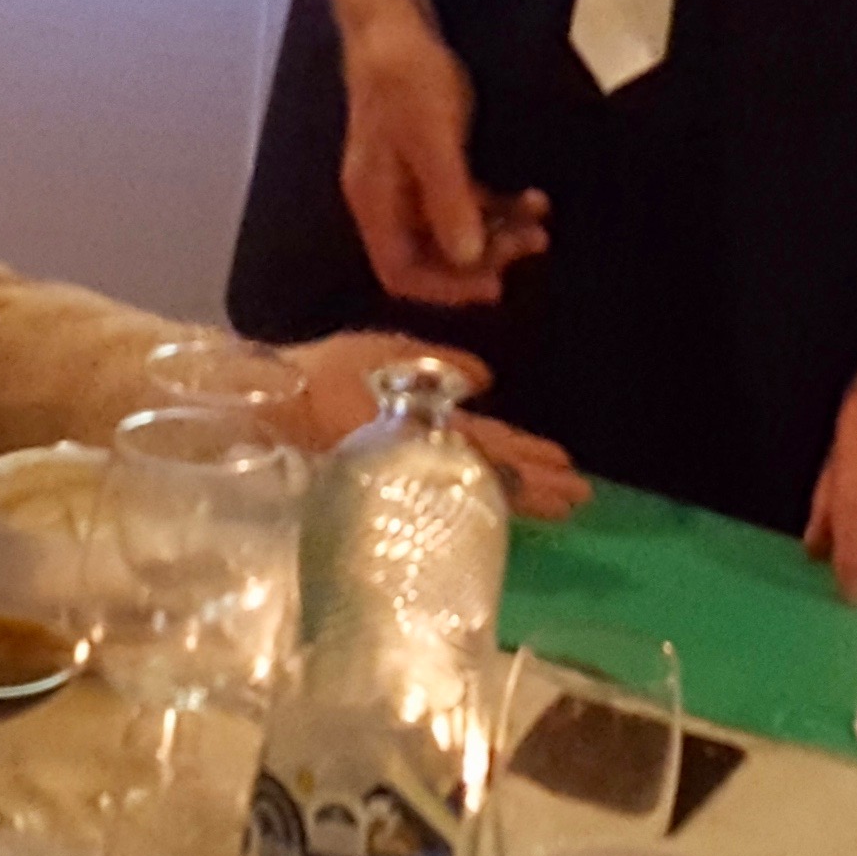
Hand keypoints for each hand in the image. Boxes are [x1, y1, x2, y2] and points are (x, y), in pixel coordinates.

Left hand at [289, 332, 590, 519]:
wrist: (274, 397)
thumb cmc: (321, 374)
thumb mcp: (383, 353)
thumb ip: (436, 362)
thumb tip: (487, 379)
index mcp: (422, 418)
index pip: (485, 439)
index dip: (524, 452)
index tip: (564, 463)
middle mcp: (426, 448)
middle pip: (493, 463)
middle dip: (536, 477)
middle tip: (582, 495)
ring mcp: (415, 465)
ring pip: (484, 477)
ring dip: (528, 489)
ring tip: (570, 502)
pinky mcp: (401, 476)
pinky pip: (457, 482)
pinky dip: (494, 491)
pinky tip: (524, 501)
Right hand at [338, 16, 549, 304]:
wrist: (394, 23)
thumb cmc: (408, 77)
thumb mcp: (434, 138)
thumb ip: (449, 200)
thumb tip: (469, 259)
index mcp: (376, 202)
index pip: (401, 273)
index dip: (446, 289)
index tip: (496, 284)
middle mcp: (387, 201)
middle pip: (430, 257)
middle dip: (483, 258)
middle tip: (532, 243)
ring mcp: (407, 182)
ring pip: (451, 230)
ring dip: (496, 233)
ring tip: (539, 224)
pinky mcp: (428, 161)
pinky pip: (461, 201)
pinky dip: (493, 206)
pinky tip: (530, 198)